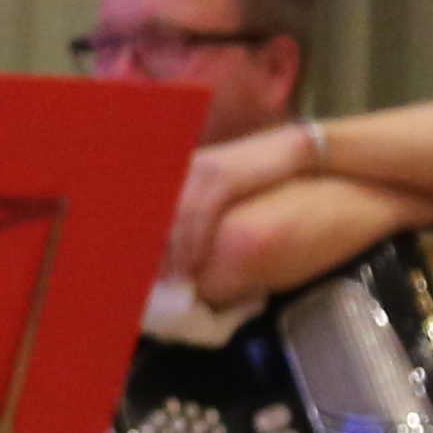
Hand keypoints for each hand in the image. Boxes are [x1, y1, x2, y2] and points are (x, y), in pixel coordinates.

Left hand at [162, 129, 299, 289]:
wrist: (287, 150)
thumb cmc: (251, 176)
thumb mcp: (216, 191)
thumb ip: (194, 210)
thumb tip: (171, 243)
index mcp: (179, 170)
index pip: (151, 209)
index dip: (145, 240)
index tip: (147, 270)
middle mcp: (185, 167)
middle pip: (157, 215)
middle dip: (156, 251)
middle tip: (158, 282)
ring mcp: (202, 168)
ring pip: (176, 217)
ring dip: (175, 252)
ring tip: (178, 279)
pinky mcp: (223, 175)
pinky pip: (202, 213)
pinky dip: (196, 240)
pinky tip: (196, 261)